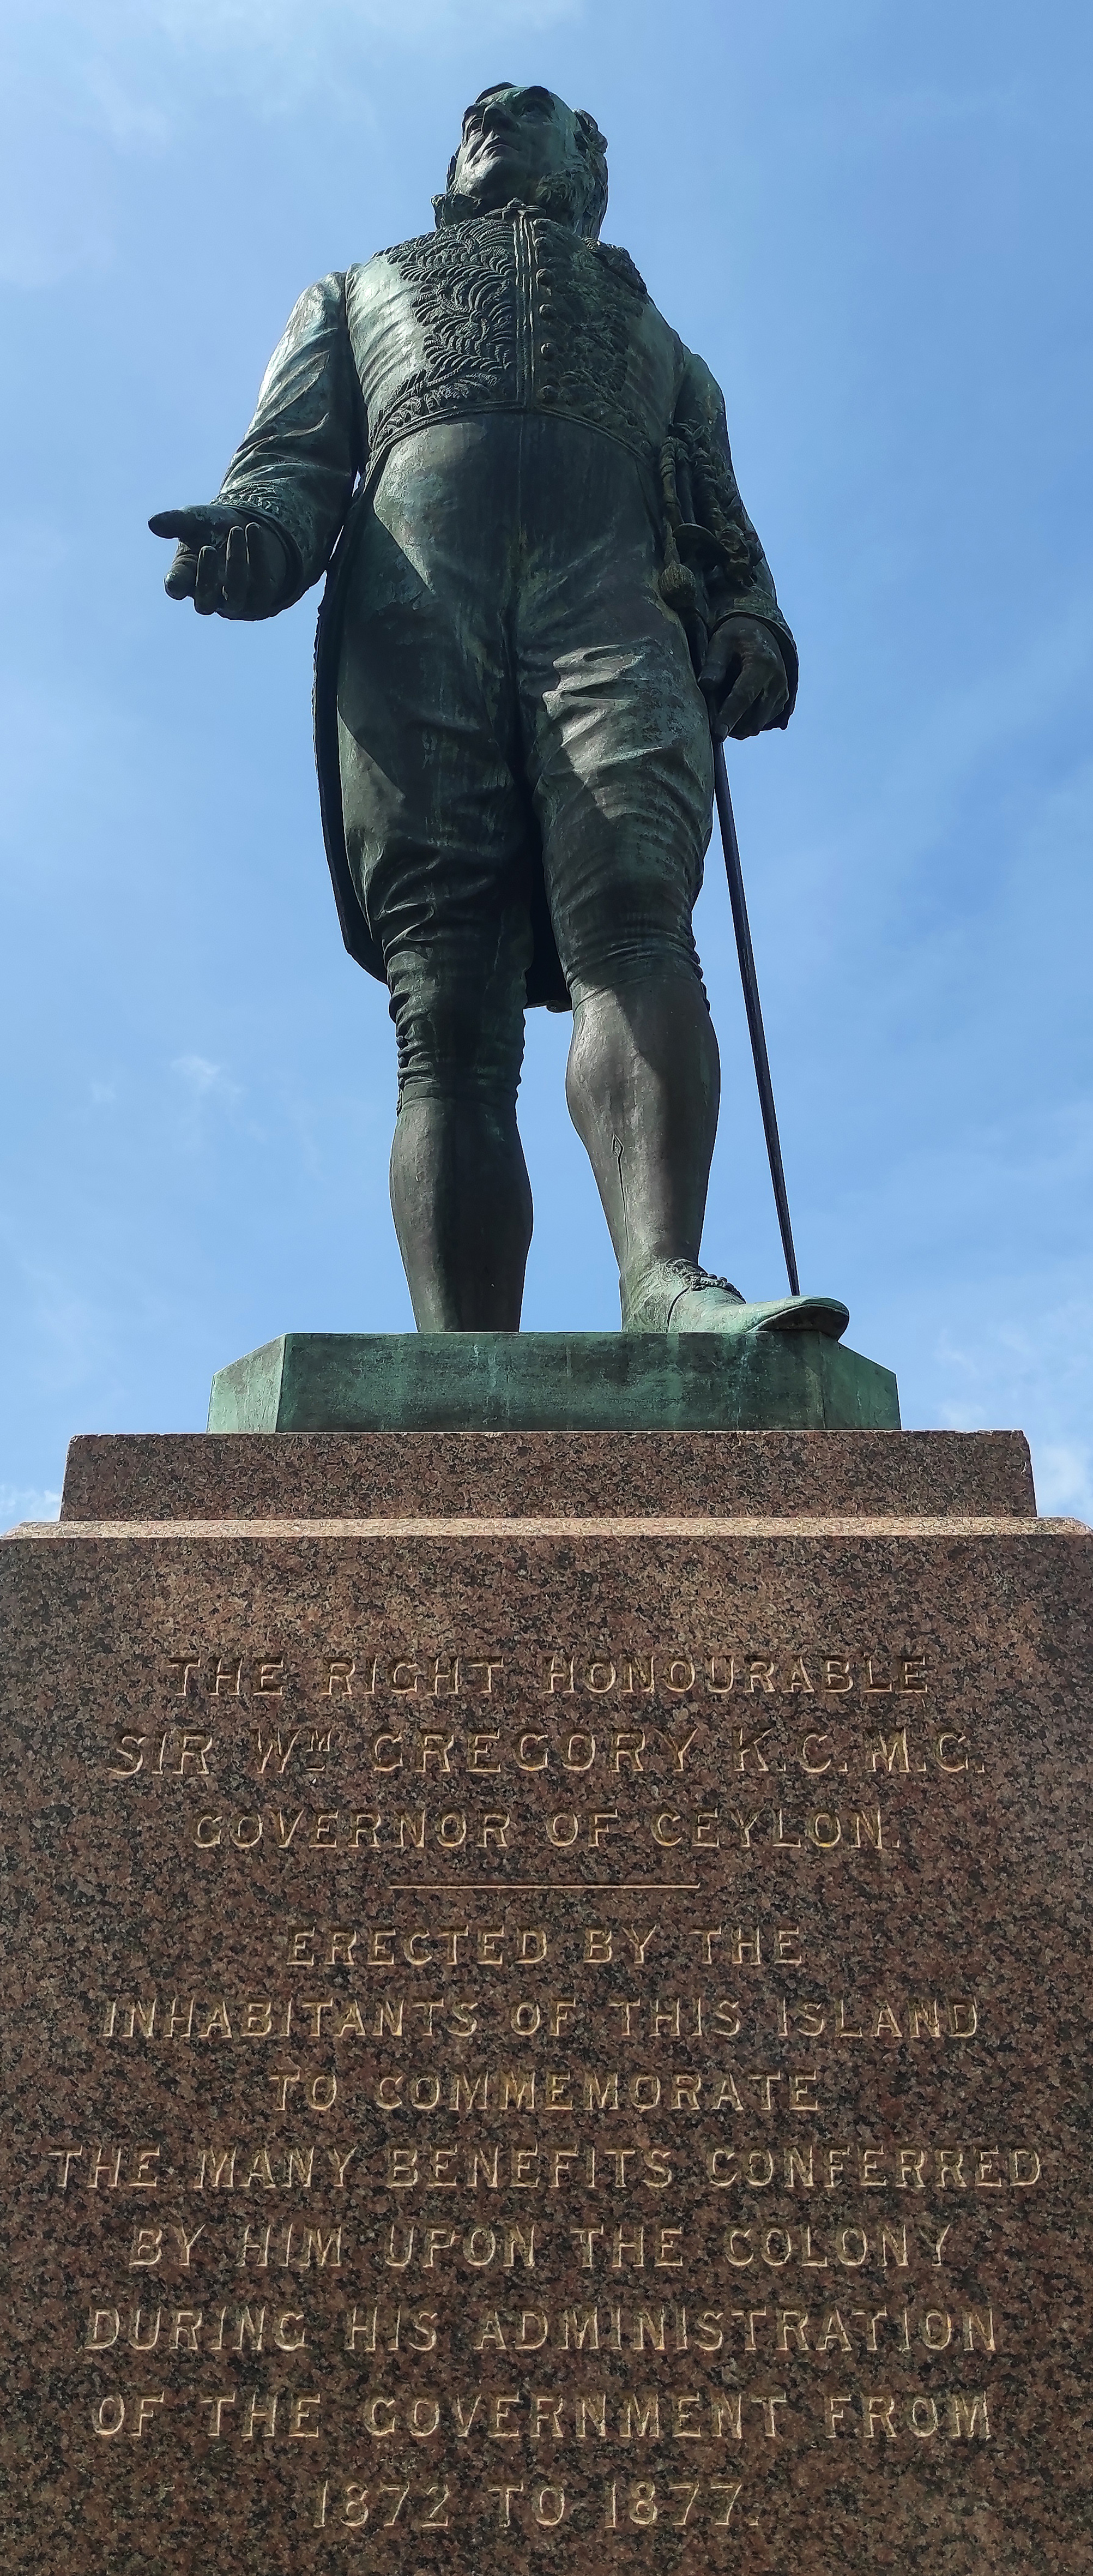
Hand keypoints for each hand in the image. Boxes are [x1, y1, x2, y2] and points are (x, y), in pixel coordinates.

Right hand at [148, 507, 288, 618]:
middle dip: (206, 577)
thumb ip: (176, 521)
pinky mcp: (261, 599)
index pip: (177, 588)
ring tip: (237, 529)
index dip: (175, 586)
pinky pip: (262, 585)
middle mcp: (211, 596)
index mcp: (187, 578)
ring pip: (235, 596)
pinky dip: (258, 556)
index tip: (174, 580)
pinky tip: (254, 529)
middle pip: (205, 602)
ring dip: (236, 563)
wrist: (248, 527)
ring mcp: (236, 603)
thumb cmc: (213, 527)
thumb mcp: (195, 519)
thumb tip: (153, 523)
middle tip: (208, 547)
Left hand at [699, 614, 788, 740]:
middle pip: (752, 719)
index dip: (729, 717)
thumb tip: (706, 686)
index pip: (743, 697)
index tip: (717, 734)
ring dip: (738, 725)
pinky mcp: (782, 701)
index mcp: (761, 664)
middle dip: (732, 725)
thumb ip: (714, 663)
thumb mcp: (721, 641)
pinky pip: (761, 723)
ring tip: (725, 707)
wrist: (763, 633)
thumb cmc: (737, 637)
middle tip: (713, 715)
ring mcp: (782, 693)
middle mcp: (776, 681)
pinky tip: (738, 706)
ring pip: (756, 725)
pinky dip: (747, 721)